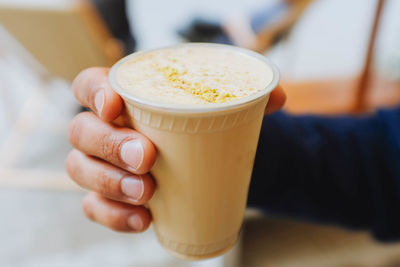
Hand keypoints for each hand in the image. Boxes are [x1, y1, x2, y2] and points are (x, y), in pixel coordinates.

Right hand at [66, 67, 285, 232]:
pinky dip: (114, 216)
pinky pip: (94, 207)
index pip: (89, 85)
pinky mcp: (109, 196)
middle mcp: (104, 129)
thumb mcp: (219, 108)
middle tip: (147, 157)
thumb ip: (248, 97)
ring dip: (110, 183)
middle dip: (109, 144)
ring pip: (80, 170)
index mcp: (124, 97)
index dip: (94, 93)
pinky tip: (143, 220)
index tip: (116, 106)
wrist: (200, 159)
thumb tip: (276, 96)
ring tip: (148, 193)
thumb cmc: (199, 126)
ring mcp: (101, 165)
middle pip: (82, 131)